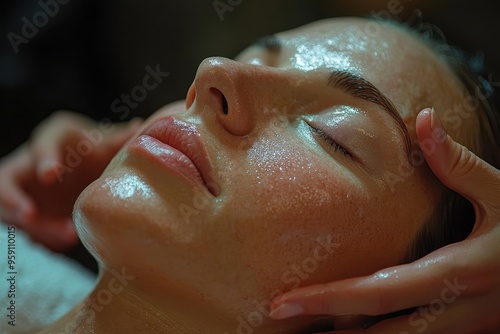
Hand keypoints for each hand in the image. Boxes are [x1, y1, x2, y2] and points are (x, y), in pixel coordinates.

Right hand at [0, 111, 141, 250]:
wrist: (79, 168)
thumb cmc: (90, 150)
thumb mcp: (102, 142)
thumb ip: (118, 139)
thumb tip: (139, 128)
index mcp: (51, 139)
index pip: (42, 143)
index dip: (43, 158)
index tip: (50, 174)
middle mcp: (28, 163)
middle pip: (9, 182)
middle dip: (15, 201)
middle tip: (31, 216)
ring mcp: (22, 190)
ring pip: (14, 210)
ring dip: (35, 225)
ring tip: (68, 236)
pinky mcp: (24, 213)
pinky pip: (25, 228)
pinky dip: (41, 238)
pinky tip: (63, 243)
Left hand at [269, 108, 499, 332]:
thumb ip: (459, 163)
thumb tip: (423, 120)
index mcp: (455, 273)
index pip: (377, 293)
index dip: (328, 300)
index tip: (284, 302)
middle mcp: (454, 311)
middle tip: (282, 323)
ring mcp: (463, 330)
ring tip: (309, 332)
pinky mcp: (469, 333)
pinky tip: (354, 330)